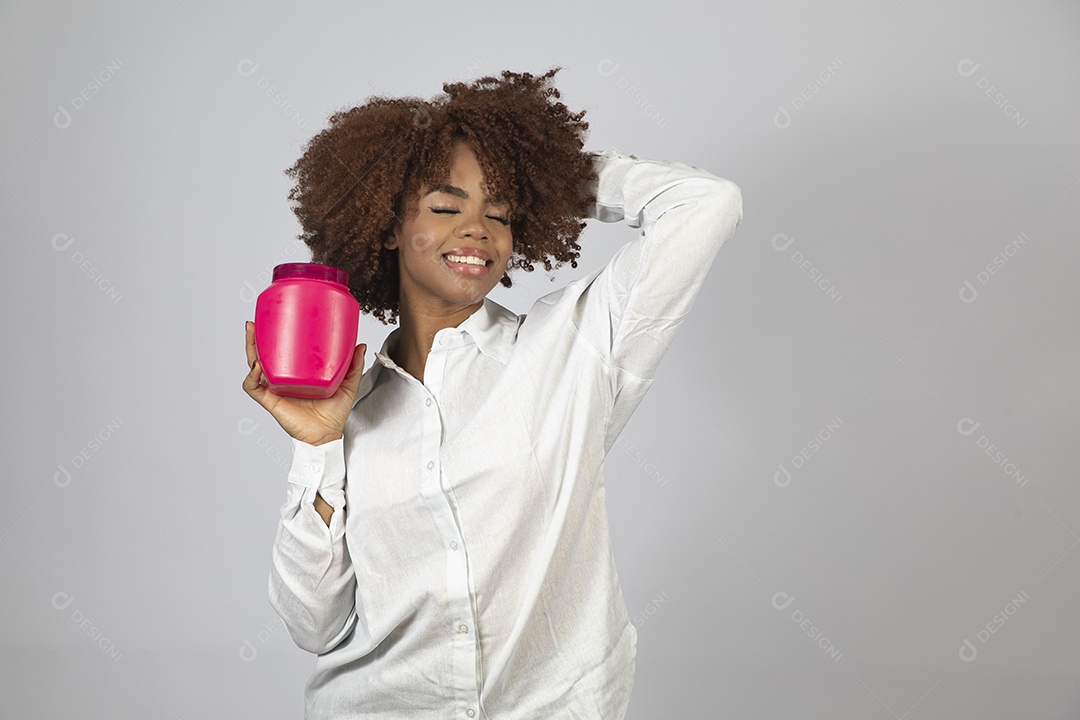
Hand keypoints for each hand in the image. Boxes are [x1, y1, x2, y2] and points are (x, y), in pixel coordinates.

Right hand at [242, 321, 366, 445]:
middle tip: (254, 323)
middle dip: (255, 339)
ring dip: (250, 349)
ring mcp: (275, 389)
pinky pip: (254, 388)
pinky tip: (258, 367)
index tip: (274, 321)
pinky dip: (252, 377)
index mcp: (296, 374)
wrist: (327, 435)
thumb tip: (360, 345)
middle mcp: (283, 379)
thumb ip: (354, 366)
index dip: (274, 338)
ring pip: (254, 367)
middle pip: (262, 355)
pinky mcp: (271, 401)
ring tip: (252, 334)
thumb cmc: (333, 413)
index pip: (281, 352)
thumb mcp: (347, 385)